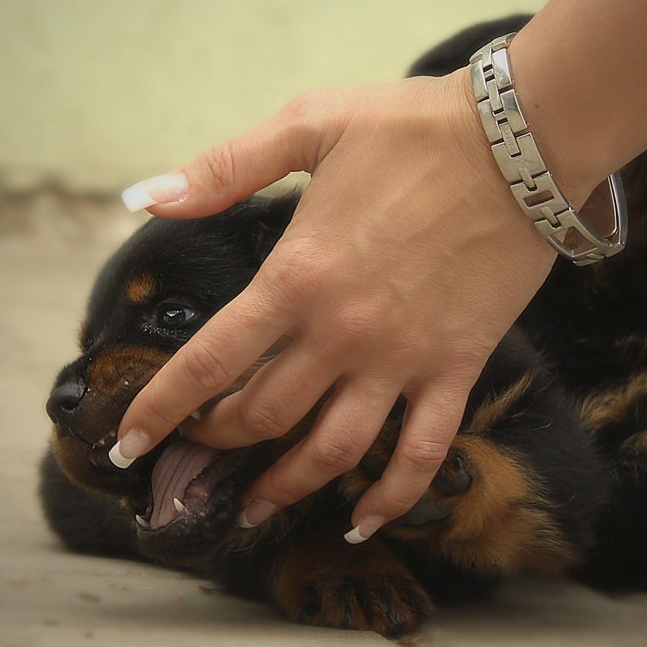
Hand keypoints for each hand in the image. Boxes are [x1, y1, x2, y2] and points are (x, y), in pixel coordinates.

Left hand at [113, 70, 563, 541]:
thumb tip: (143, 196)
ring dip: (287, 487)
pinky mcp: (455, 368)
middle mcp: (342, 334)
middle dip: (219, 440)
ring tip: (256, 509)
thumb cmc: (412, 128)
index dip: (160, 409)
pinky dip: (393, 496)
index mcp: (297, 278)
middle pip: (264, 415)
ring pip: (333, 451)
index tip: (128, 444)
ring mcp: (402, 359)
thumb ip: (223, 167)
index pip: (209, 363)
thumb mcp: (309, 124)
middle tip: (200, 448)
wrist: (518, 142)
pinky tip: (364, 521)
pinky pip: (424, 452)